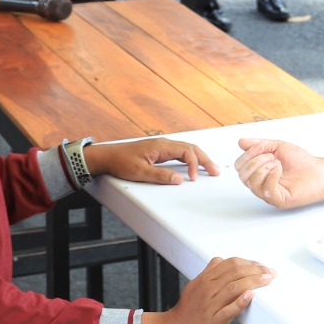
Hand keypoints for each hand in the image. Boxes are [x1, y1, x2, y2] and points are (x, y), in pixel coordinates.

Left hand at [84, 137, 219, 184]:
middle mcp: (164, 144)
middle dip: (205, 160)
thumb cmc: (120, 162)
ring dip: (199, 159)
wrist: (107, 156)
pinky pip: (180, 152)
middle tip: (216, 171)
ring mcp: (162, 147)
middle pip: (191, 149)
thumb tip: (179, 179)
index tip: (193, 179)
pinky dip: (190, 159)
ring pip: (187, 150)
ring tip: (210, 169)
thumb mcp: (140, 172)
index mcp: (161, 146)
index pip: (186, 152)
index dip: (193, 165)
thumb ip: (160, 176)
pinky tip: (194, 165)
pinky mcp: (160, 151)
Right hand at [139, 256, 274, 323]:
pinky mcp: (213, 321)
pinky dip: (240, 302)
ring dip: (254, 281)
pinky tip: (250, 296)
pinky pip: (228, 310)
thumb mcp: (194, 286)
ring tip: (267, 280)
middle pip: (235, 272)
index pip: (230, 263)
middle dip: (256, 270)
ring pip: (234, 287)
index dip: (249, 262)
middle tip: (270, 272)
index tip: (261, 266)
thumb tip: (220, 260)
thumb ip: (208, 273)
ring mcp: (210, 305)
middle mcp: (207, 289)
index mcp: (205, 279)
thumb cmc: (186, 312)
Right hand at [234, 138, 323, 209]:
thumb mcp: (278, 147)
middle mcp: (261, 185)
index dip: (247, 154)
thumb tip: (241, 142)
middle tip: (272, 156)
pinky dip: (271, 175)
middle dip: (255, 160)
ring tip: (278, 163)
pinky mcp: (279, 200)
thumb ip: (259, 144)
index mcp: (258, 173)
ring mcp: (269, 194)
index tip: (261, 147)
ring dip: (264, 167)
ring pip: (252, 183)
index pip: (239, 166)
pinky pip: (267, 190)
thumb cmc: (301, 162)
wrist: (320, 171)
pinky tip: (280, 169)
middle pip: (242, 175)